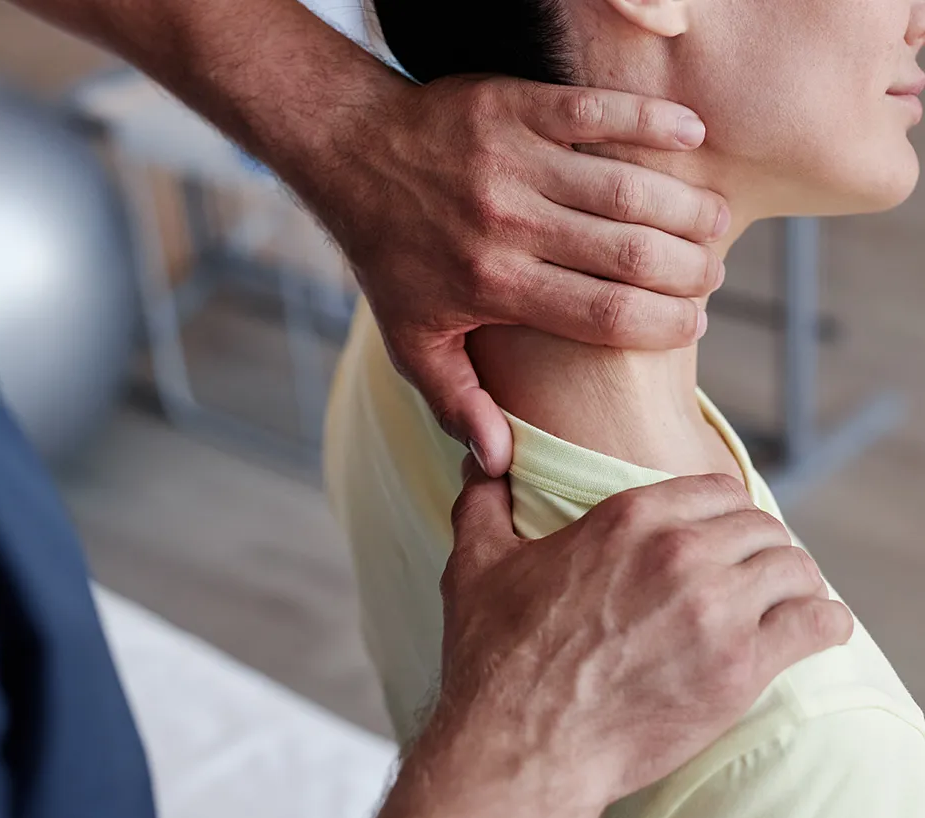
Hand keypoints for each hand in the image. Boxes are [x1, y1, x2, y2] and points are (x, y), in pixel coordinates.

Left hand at [319, 74, 729, 475]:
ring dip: (687, 207)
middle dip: (689, 271)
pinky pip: (599, 110)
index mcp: (494, 287)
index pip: (605, 314)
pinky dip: (653, 120)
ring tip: (715, 224)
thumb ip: (457, 404)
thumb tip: (501, 462)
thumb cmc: (390, 260)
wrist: (351, 159)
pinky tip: (694, 133)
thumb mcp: (412, 344)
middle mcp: (510, 226)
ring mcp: (514, 161)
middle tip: (709, 277)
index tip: (692, 326)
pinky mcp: (516, 105)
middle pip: (630, 254)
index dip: (663, 324)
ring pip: (628, 187)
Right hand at [433, 463, 852, 817]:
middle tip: (750, 574)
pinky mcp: (739, 670)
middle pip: (760, 526)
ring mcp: (715, 612)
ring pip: (794, 568)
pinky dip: (821, 621)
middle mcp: (679, 554)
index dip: (723, 510)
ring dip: (792, 581)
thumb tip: (483, 461)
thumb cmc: (496, 659)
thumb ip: (482, 502)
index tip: (722, 533)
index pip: (715, 488)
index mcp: (626, 520)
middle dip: (759, 546)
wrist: (521, 747)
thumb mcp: (474, 566)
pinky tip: (812, 629)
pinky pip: (815, 623)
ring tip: (781, 600)